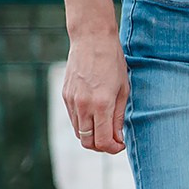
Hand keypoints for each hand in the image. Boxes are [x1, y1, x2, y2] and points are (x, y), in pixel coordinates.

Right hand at [63, 34, 128, 153]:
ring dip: (92, 136)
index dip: (113, 148)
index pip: (103, 141)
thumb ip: (118, 116)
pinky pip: (73, 119)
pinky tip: (95, 114)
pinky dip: (84, 123)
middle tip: (113, 140)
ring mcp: (71, 101)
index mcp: (101, 104)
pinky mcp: (65, 96)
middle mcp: (83, 105)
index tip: (121, 144)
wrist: (91, 39)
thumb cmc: (113, 62)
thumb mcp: (123, 89)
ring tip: (105, 127)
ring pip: (79, 133)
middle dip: (101, 146)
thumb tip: (118, 138)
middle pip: (88, 142)